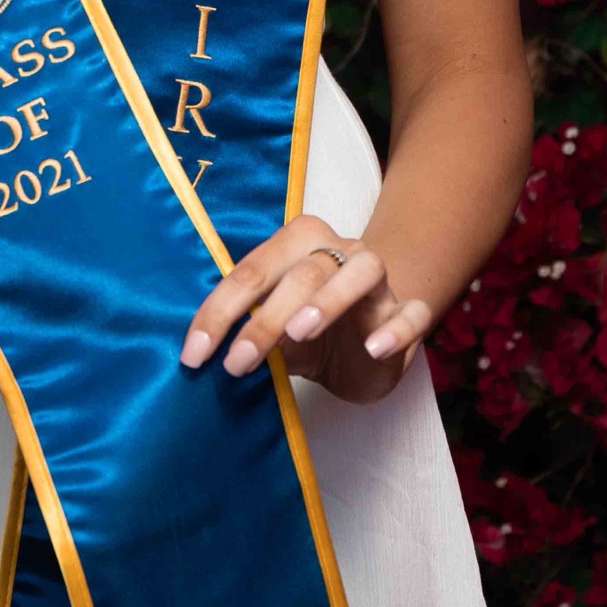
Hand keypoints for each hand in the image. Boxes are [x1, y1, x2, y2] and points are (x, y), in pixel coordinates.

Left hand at [178, 213, 435, 403]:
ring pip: (359, 273)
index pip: (252, 271)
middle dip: (265, 319)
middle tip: (237, 362)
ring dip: (328, 301)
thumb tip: (203, 353)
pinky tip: (374, 348)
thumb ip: (249, 332)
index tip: (194, 355)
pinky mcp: (406, 312)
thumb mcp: (274, 332)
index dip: (219, 311)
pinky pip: (412, 312)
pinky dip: (396, 328)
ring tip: (300, 332)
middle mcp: (338, 249)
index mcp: (296, 243)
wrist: (367, 347)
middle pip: (304, 272)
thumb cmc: (310, 330)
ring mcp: (377, 279)